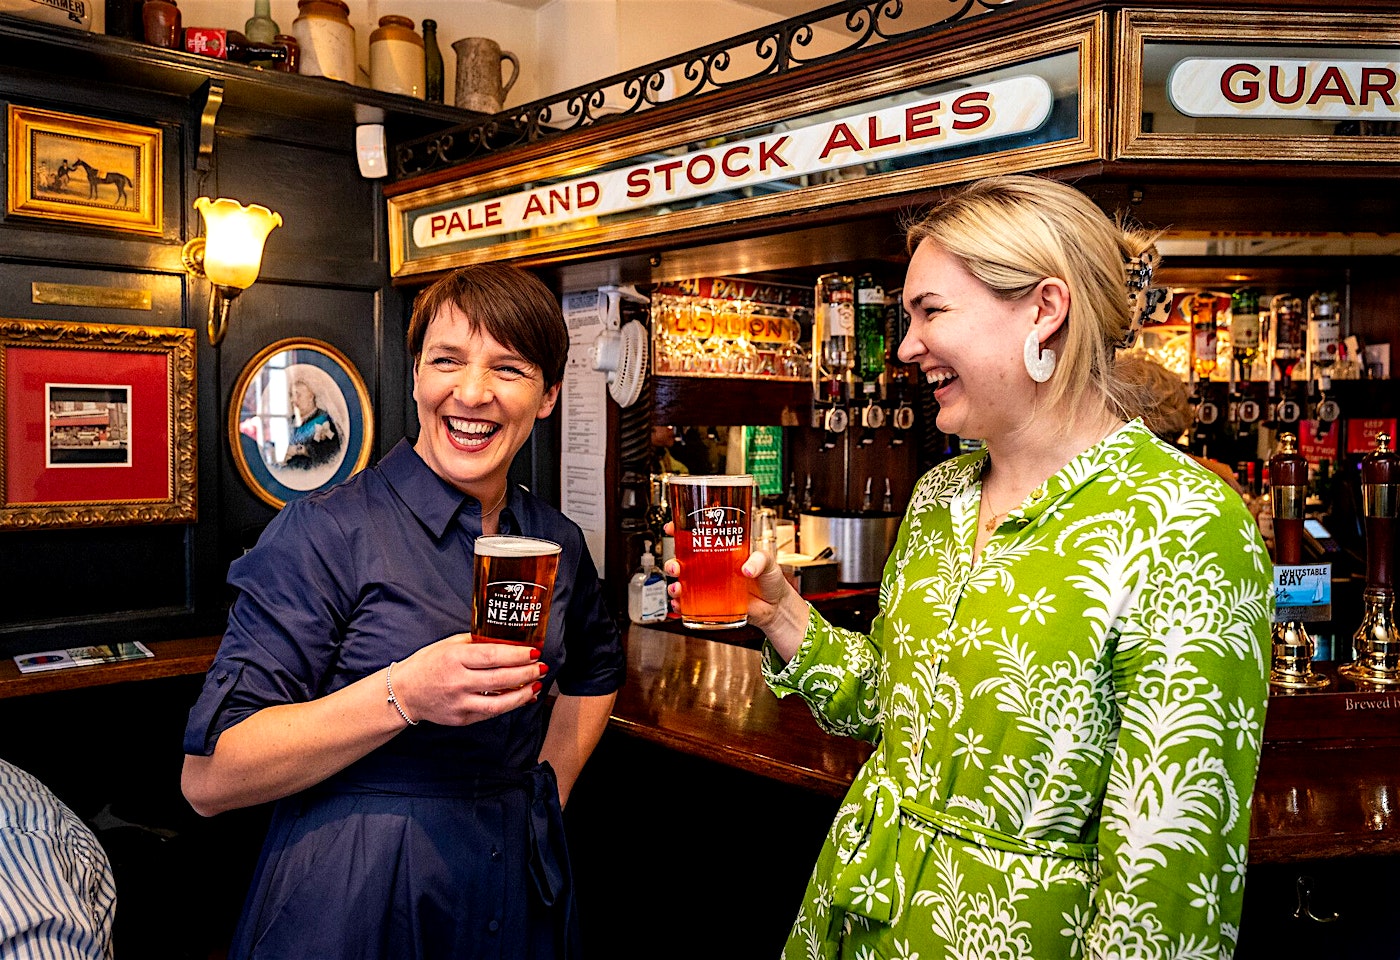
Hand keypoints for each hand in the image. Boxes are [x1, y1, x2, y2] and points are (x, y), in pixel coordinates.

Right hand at [389, 634, 545, 725]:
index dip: (517, 655)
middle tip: (542, 667)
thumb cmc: (428, 664)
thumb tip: (507, 641)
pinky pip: (490, 713)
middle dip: (526, 673)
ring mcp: (459, 703)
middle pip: (500, 680)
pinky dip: (509, 705)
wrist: (404, 693)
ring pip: (499, 703)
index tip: (534, 652)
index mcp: (455, 658)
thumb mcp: (449, 645)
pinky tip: (522, 697)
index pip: (493, 656)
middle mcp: (457, 682)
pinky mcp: (461, 719)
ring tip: (536, 685)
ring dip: (522, 694)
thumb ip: (476, 643)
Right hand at [662, 521, 804, 640]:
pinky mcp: (712, 603)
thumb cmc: (771, 579)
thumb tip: (746, 568)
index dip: (680, 530)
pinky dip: (680, 605)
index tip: (671, 528)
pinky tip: (680, 605)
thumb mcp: (769, 562)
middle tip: (675, 566)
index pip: (697, 535)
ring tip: (678, 588)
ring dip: (674, 585)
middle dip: (672, 562)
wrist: (776, 607)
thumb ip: (760, 561)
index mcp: (722, 549)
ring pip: (682, 583)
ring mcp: (710, 585)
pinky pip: (690, 604)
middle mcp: (712, 566)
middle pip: (683, 561)